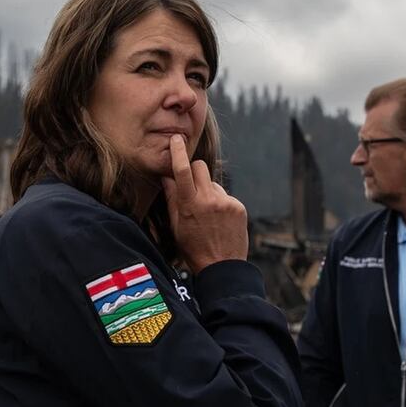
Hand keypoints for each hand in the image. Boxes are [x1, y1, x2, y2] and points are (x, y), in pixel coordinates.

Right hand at [162, 134, 247, 273]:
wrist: (223, 267)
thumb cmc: (194, 249)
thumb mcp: (176, 226)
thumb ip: (172, 199)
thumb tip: (166, 177)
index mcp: (189, 205)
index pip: (182, 171)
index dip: (178, 152)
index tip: (176, 139)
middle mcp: (209, 200)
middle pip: (200, 167)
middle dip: (193, 171)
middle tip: (191, 187)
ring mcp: (226, 202)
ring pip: (213, 183)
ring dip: (208, 191)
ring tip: (208, 215)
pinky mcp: (239, 207)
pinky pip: (226, 196)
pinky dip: (221, 203)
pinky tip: (220, 221)